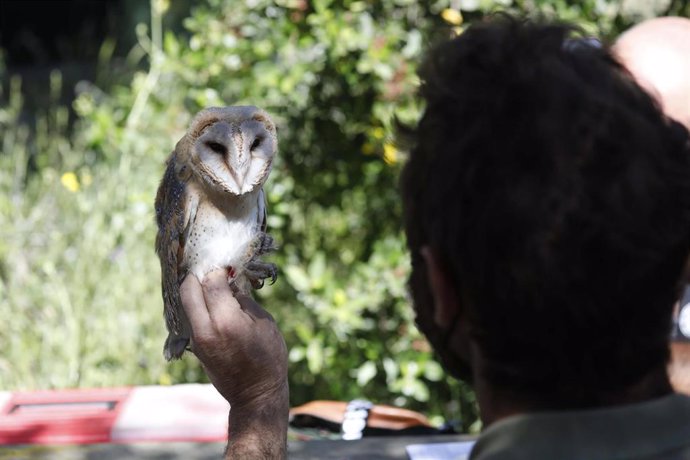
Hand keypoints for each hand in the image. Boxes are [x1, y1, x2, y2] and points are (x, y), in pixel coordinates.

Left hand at [180, 269, 288, 458]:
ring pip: (186, 302)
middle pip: (188, 288)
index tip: (227, 266)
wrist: (255, 394)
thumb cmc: (268, 357)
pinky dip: (199, 304)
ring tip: (214, 285)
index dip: (218, 269)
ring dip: (197, 290)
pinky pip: (191, 316)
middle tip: (213, 270)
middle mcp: (206, 328)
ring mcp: (197, 339)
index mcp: (226, 321)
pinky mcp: (195, 346)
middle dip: (199, 275)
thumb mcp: (264, 322)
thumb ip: (243, 299)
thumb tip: (229, 283)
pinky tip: (213, 302)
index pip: (210, 281)